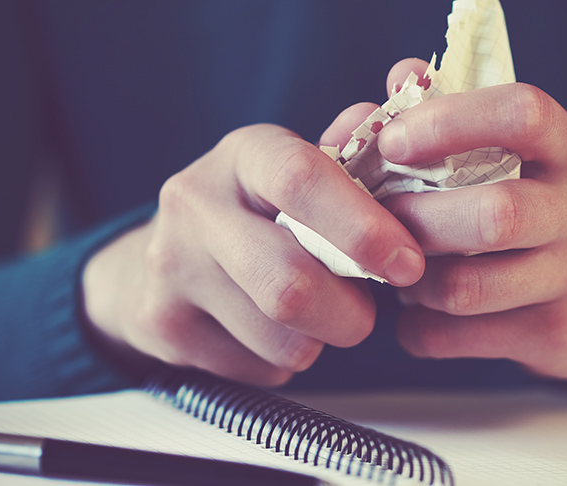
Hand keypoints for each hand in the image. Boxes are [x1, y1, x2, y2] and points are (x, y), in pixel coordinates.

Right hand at [82, 124, 423, 385]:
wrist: (159, 261)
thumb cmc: (256, 214)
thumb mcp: (299, 173)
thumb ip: (354, 150)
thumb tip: (405, 95)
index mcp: (243, 155)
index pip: (300, 180)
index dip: (362, 227)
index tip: (407, 262)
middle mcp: (194, 203)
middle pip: (289, 283)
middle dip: (349, 312)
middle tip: (364, 312)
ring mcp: (170, 268)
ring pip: (280, 337)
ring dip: (319, 340)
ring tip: (313, 318)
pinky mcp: (162, 326)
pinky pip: (257, 368)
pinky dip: (284, 361)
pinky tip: (269, 333)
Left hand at [373, 59, 566, 384]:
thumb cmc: (533, 206)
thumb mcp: (514, 152)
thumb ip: (453, 114)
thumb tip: (399, 79)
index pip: (523, 115)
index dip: (450, 123)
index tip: (392, 142)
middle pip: (494, 216)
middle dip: (417, 220)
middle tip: (379, 221)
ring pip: (467, 288)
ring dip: (411, 281)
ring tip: (397, 268)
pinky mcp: (555, 333)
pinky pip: (455, 337)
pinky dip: (416, 327)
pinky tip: (415, 312)